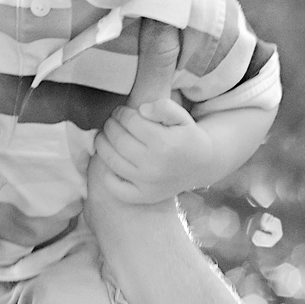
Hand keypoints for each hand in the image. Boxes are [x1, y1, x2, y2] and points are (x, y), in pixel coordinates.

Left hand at [93, 98, 210, 203]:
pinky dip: (107, 173)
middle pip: (118, 139)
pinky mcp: (143, 196)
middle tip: (112, 122)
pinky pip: (115, 186)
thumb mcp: (182, 117)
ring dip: (102, 144)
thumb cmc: (187, 137)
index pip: (130, 121)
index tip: (121, 111)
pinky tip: (111, 160)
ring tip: (105, 136)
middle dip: (110, 126)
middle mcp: (154, 165)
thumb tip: (142, 109)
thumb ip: (164, 107)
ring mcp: (147, 183)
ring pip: (111, 160)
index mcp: (164, 143)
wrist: (202, 165)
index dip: (121, 113)